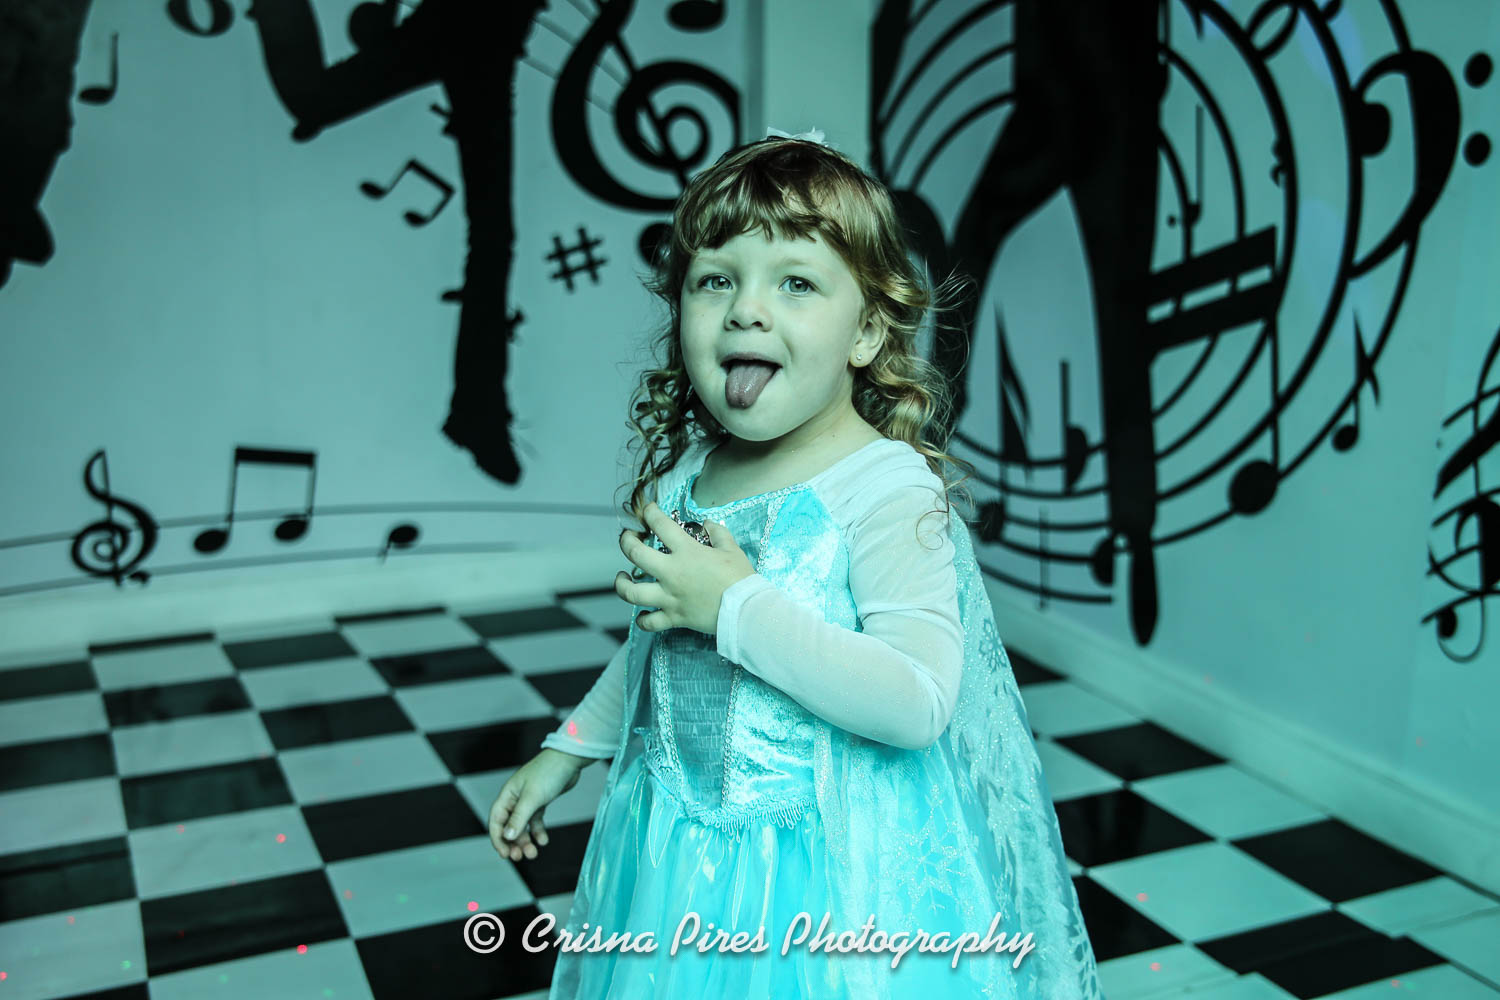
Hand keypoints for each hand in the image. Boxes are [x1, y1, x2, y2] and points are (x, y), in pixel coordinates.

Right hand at [488, 748, 587, 861]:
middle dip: (513, 843)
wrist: (570, 759)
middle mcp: (515, 799)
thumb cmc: (548, 773)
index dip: (497, 839)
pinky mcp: (540, 801)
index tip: (505, 854)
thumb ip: (519, 818)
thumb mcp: (533, 797)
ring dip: (525, 840)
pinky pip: (535, 821)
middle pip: (508, 826)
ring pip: (522, 826)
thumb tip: (507, 836)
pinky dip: (538, 832)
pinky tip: (544, 840)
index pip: (496, 821)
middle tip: (520, 857)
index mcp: (508, 795)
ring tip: (533, 853)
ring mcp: (528, 800)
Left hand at [615, 501, 754, 635]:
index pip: (660, 525)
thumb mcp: (732, 549)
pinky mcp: (674, 617)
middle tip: (627, 538)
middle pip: (635, 554)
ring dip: (622, 584)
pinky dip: (643, 620)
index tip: (648, 509)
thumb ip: (718, 533)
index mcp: (686, 552)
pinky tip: (642, 614)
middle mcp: (672, 573)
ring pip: (632, 592)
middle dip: (626, 542)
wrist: (745, 610)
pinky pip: (650, 622)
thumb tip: (709, 524)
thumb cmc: (740, 578)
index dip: (650, 513)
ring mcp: (670, 597)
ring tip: (622, 577)